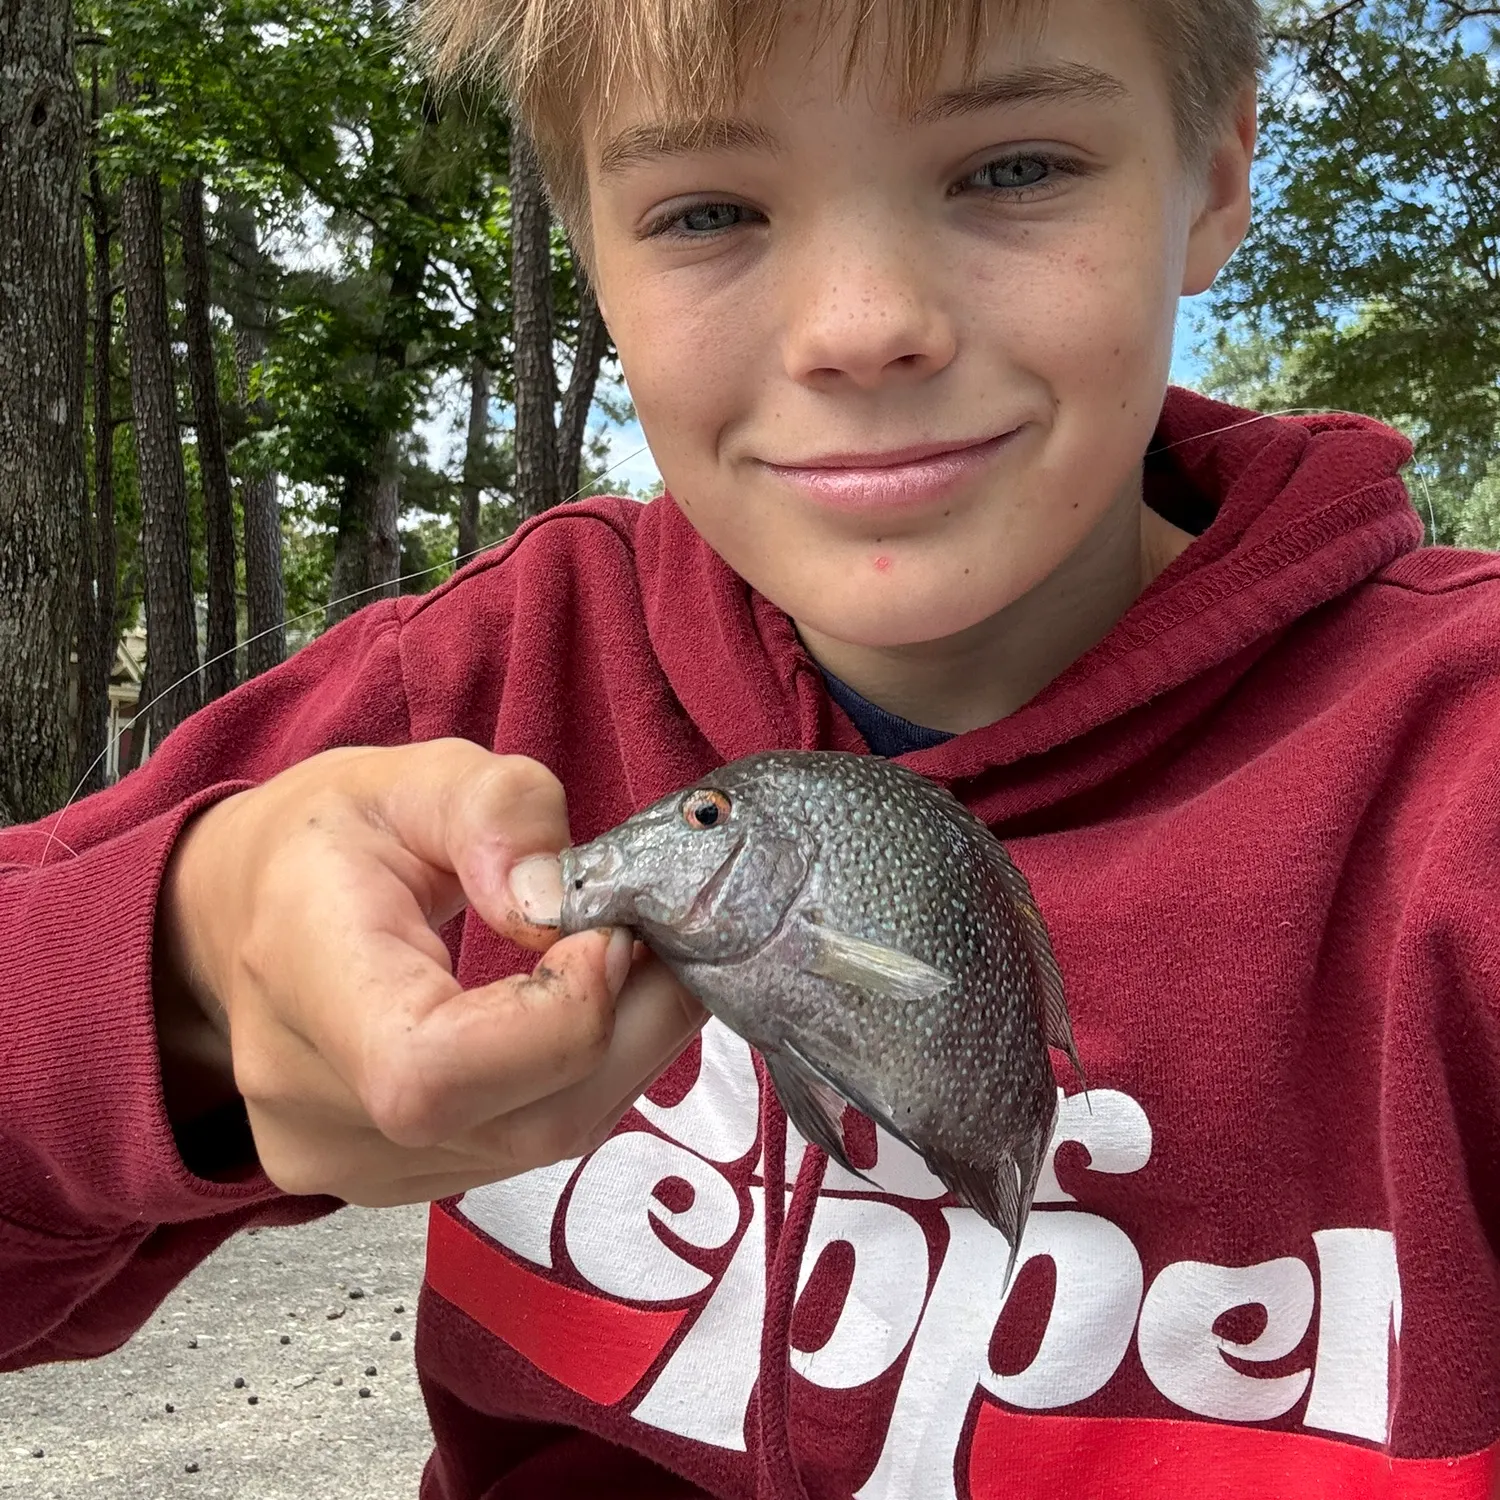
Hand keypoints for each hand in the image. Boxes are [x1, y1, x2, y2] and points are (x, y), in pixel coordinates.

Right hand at [155, 739, 706, 1204]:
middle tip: (674, 939)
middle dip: (636, 1025)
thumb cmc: (325, 842)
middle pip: (523, 1120)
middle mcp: (315, 1105)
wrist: (242, 917)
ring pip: (543, 1141)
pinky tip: (589, 1013)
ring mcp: (352, 1164)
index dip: (563, 1017)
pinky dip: (585, 1080)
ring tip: (638, 965)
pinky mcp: (391, 1183)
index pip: (435, 1071)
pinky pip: (525, 1149)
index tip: (615, 930)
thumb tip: (562, 906)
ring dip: (624, 1051)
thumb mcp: (411, 777)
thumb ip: (498, 813)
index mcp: (304, 979)